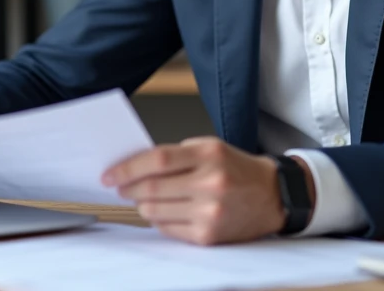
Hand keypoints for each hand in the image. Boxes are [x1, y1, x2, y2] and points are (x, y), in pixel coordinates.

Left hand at [101, 136, 299, 244]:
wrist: (273, 196)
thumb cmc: (237, 169)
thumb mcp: (210, 148)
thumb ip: (176, 155)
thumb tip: (135, 166)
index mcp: (209, 155)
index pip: (158, 159)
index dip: (128, 167)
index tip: (110, 174)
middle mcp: (211, 184)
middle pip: (152, 188)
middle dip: (128, 188)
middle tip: (119, 187)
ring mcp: (210, 213)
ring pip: (155, 212)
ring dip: (142, 205)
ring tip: (143, 198)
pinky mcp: (209, 236)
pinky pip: (168, 230)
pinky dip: (158, 221)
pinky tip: (163, 212)